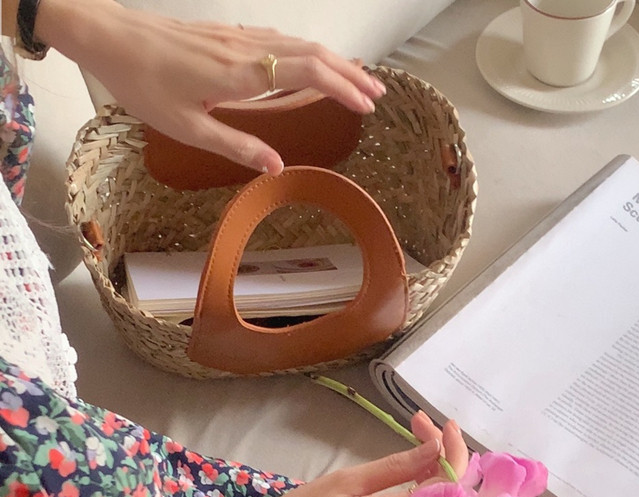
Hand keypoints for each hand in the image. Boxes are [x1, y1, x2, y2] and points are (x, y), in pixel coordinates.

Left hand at [35, 0, 385, 173]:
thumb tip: (277, 166)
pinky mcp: (226, 35)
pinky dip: (306, 52)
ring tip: (356, 79)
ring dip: (332, 60)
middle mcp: (245, 50)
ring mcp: (237, 37)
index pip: (307, 72)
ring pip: (298, 43)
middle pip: (312, 53)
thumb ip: (237, 145)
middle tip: (378, 93)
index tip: (366, 105)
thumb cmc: (143, 82)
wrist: (109, 35)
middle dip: (350, 72)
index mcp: (240, 75)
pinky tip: (309, 62)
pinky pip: (278, 39)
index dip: (342, 88)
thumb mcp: (188, 127)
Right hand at [134, 418, 465, 496]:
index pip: (450, 483)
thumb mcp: (344, 483)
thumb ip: (395, 468)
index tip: (439, 422)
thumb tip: (436, 448)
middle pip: (454, 496)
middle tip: (421, 426)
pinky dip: (427, 493)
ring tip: (419, 440)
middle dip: (447, 455)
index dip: (453, 449)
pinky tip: (412, 472)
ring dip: (438, 472)